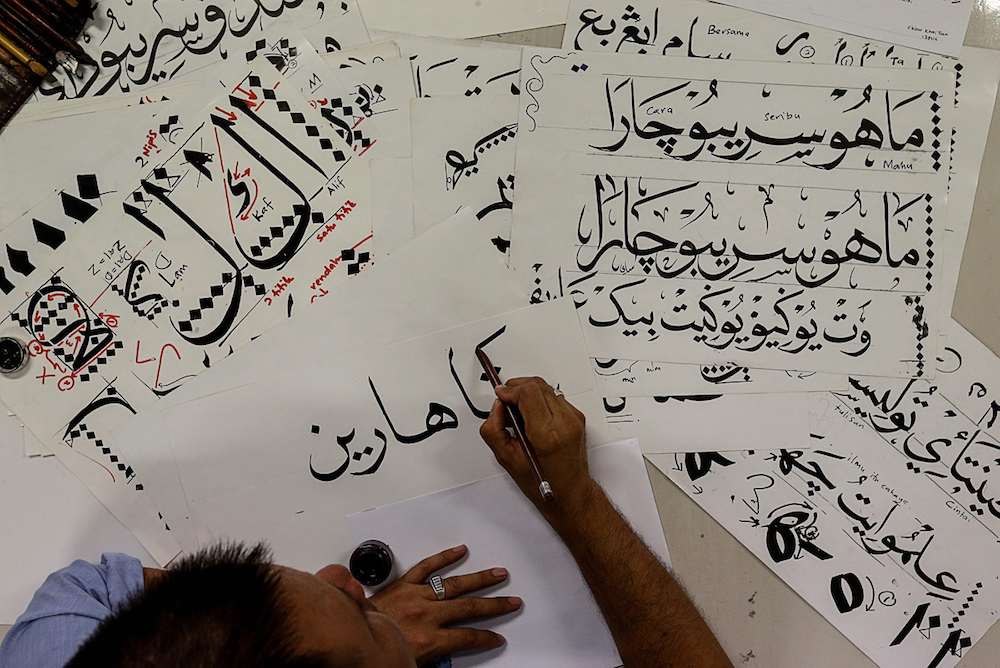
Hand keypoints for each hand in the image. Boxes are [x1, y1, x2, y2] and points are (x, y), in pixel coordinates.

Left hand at [370, 545, 520, 664]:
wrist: (347, 635)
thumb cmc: (372, 652)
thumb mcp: (408, 664)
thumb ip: (428, 659)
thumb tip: (442, 660)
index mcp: (429, 641)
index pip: (467, 638)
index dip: (485, 638)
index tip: (498, 637)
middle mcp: (427, 616)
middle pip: (469, 608)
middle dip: (494, 606)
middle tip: (513, 601)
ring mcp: (416, 596)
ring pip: (455, 585)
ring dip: (479, 580)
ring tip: (498, 574)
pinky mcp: (403, 583)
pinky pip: (427, 567)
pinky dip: (444, 557)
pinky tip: (459, 550)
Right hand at [479, 376, 598, 521]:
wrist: (570, 491)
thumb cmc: (543, 481)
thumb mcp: (507, 458)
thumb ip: (494, 429)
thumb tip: (497, 407)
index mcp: (547, 434)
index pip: (528, 392)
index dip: (509, 390)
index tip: (501, 395)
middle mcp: (564, 423)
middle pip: (537, 385)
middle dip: (517, 388)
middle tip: (506, 401)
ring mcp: (573, 418)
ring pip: (546, 388)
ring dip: (528, 393)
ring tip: (518, 411)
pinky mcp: (577, 417)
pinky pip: (555, 397)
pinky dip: (540, 400)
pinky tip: (533, 416)